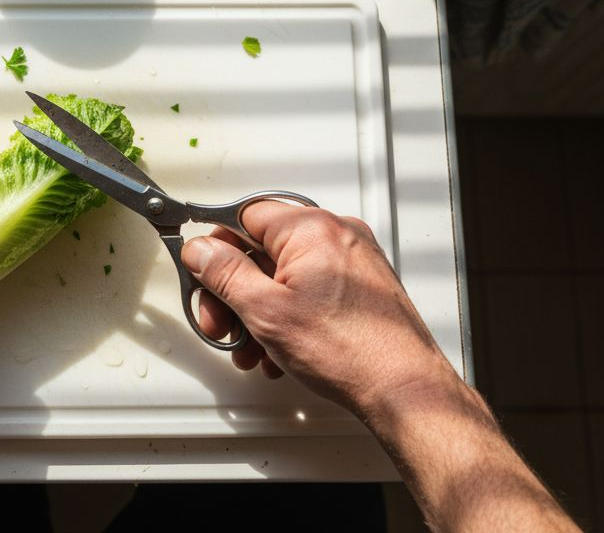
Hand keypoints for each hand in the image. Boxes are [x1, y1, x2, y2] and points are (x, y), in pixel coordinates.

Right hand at [181, 203, 455, 417]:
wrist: (402, 388)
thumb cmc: (351, 352)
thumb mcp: (267, 311)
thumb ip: (225, 274)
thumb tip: (201, 250)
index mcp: (311, 228)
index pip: (244, 216)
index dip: (217, 246)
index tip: (201, 272)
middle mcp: (336, 234)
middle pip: (262, 250)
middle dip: (234, 292)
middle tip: (222, 323)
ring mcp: (352, 260)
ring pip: (284, 275)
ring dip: (258, 311)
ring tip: (252, 348)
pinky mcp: (361, 286)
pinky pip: (309, 289)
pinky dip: (288, 315)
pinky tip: (278, 349)